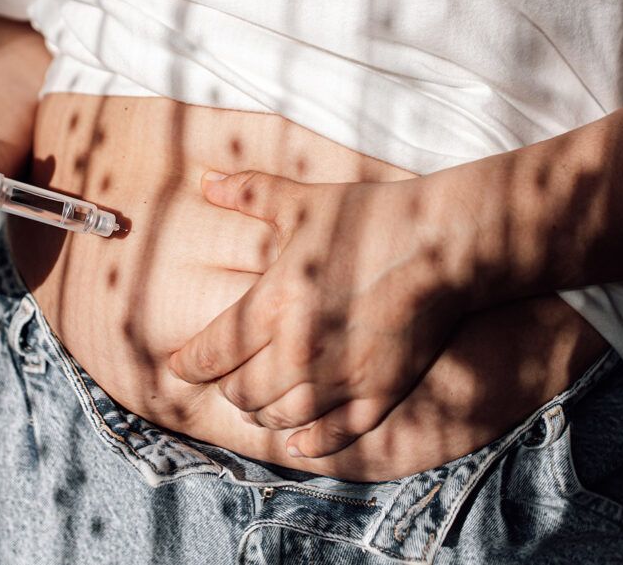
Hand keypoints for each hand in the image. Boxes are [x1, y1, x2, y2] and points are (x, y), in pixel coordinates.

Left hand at [167, 169, 480, 458]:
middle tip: (226, 378)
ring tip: (258, 405)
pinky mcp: (377, 394)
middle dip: (226, 387)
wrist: (443, 243)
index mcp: (273, 304)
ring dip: (261, 414)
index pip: (211, 353)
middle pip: (239, 392)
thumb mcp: (303, 202)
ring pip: (279, 418)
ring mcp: (339, 378)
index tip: (179, 365)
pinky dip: (308, 444)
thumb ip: (250, 193)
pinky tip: (297, 441)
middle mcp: (299, 350)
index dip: (187, 363)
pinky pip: (332, 436)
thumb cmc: (370, 217)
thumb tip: (206, 179)